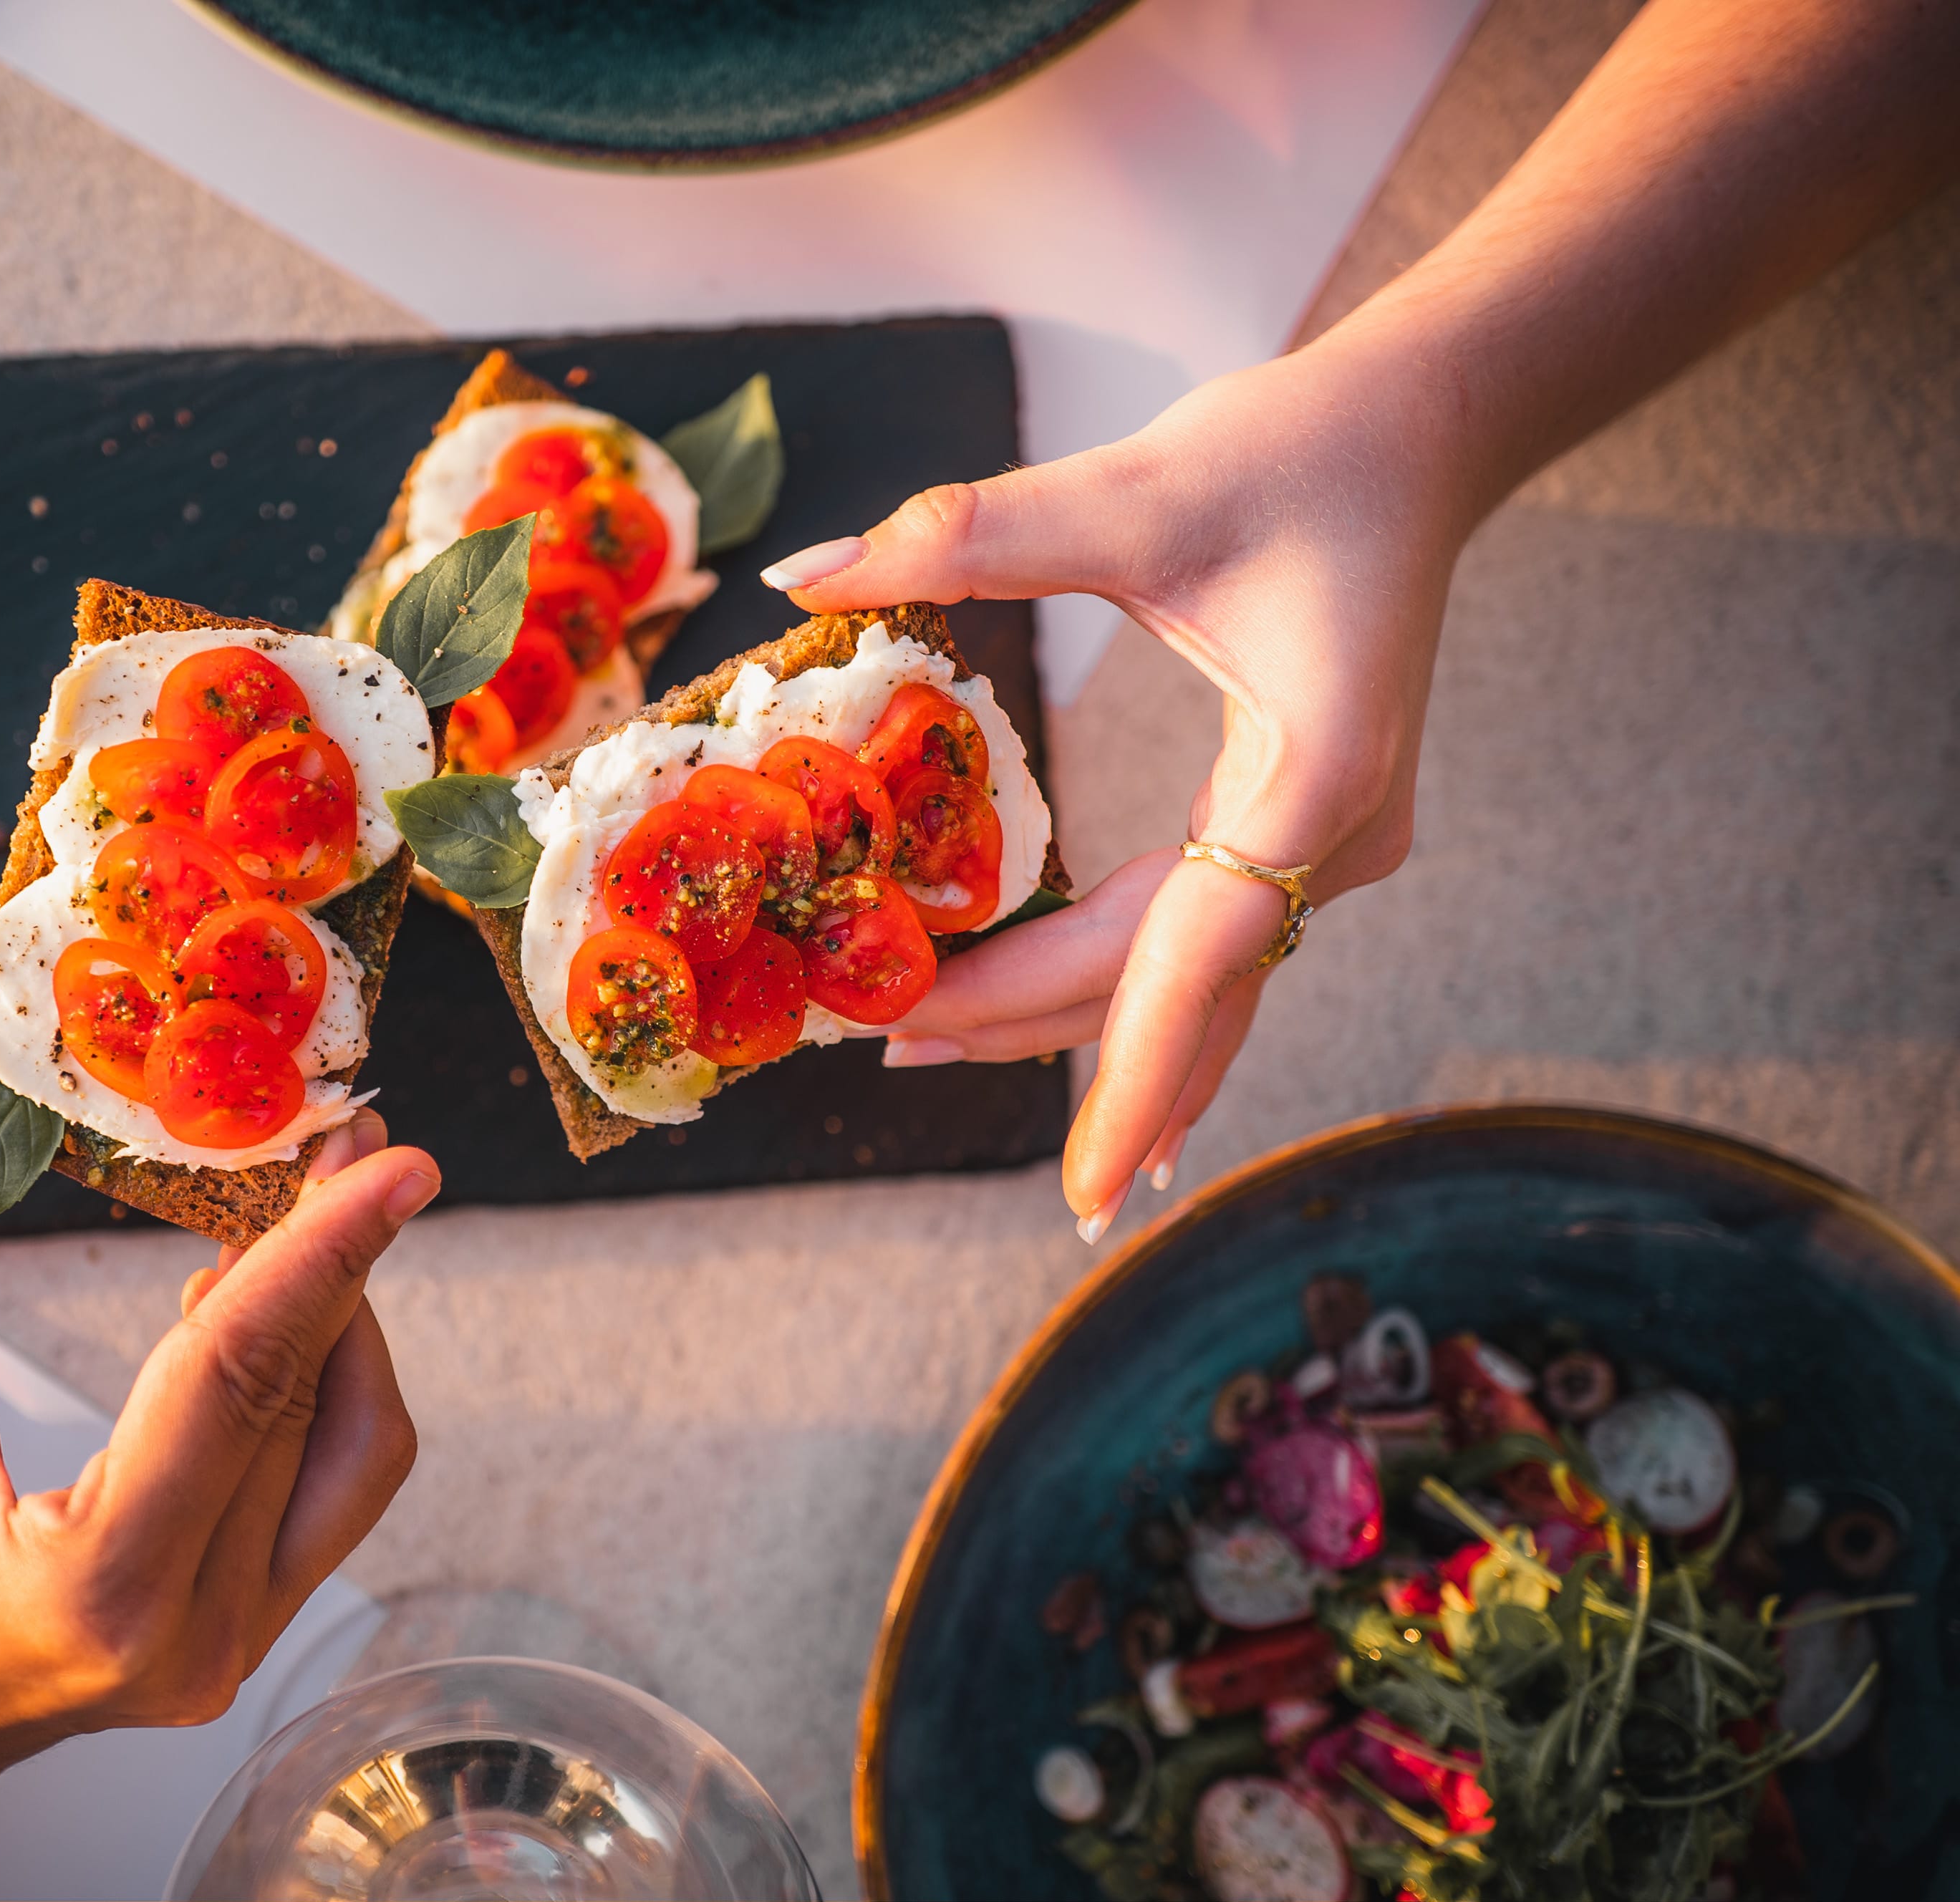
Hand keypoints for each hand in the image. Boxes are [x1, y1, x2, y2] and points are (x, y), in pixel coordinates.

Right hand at [0, 981, 433, 1900]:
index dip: (324, 1254)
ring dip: (331, 1321)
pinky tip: (248, 1313)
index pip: (242, 1380)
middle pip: (307, 1399)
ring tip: (277, 1218)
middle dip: (333, 1253)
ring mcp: (231, 1648)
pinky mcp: (244, 1636)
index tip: (398, 1160)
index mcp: (97, 1584)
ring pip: (349, 1448)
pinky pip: (328, 1487)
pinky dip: (308, 1385)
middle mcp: (193, 1633)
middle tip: (337, 1130)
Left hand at [770, 334, 1457, 1234]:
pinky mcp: (1307, 821)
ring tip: (925, 1043)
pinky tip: (1084, 1060)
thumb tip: (804, 573)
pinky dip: (1133, 996)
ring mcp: (1331, 838)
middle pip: (1171, 981)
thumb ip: (973, 535)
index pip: (1196, 959)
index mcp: (1314, 775)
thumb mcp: (1136, 489)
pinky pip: (1210, 941)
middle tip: (878, 1045)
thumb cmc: (1302, 449)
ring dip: (1074, 1026)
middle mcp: (1336, 834)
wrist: (1421, 429)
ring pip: (1193, 978)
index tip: (1081, 1185)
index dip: (1129, 1077)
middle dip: (1031, 1028)